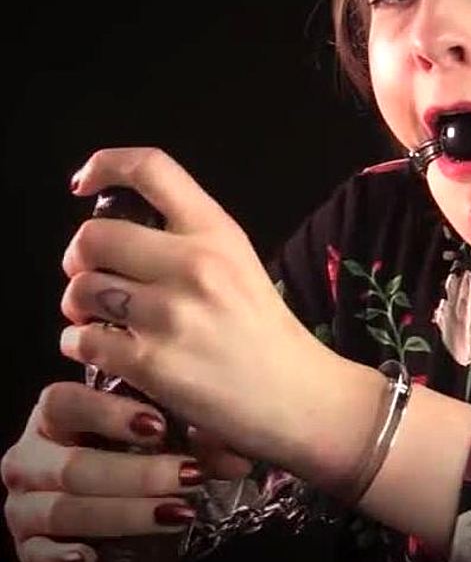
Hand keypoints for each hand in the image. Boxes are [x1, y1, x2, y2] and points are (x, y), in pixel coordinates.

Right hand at [2, 381, 251, 561]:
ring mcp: (24, 503)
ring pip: (64, 509)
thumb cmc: (137, 467)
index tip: (159, 426)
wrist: (117, 521)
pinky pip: (36, 553)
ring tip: (176, 514)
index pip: (65, 402)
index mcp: (58, 417)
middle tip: (190, 477)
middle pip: (73, 464)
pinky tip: (92, 555)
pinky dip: (64, 556)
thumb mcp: (162, 448)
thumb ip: (193, 443)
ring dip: (124, 513)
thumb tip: (236, 458)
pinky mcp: (25, 546)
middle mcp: (32, 456)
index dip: (109, 414)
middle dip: (137, 473)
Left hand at [58, 147, 340, 469]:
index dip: (104, 165)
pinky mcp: (153, 362)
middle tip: (94, 279)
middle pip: (93, 236)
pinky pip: (84, 341)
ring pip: (81, 290)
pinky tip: (107, 351)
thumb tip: (117, 238)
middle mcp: (195, 265)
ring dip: (78, 308)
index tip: (85, 185)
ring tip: (101, 321)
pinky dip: (83, 347)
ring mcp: (171, 315)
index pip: (151, 168)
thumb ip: (189, 244)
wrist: (300, 396)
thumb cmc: (268, 334)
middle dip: (79, 260)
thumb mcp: (240, 266)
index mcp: (218, 234)